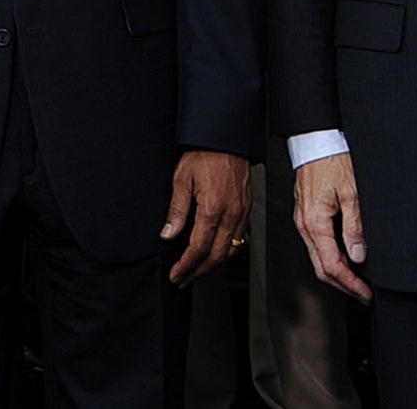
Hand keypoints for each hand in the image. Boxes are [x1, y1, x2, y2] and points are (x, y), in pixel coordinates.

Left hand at [162, 149, 251, 284]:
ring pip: (230, 251)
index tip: (176, 275)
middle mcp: (230, 215)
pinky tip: (217, 251)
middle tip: (184, 279)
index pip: (198, 249)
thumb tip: (168, 234)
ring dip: (213, 264)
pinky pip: (239, 238)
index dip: (186, 266)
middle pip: (216, 257)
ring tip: (197, 269)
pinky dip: (227, 251)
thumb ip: (176, 211)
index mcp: (212, 209)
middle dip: (198, 272)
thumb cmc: (206, 153)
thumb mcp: (182, 179)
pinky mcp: (247, 209)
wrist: (227, 138)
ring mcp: (241, 213)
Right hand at [293, 152, 371, 302]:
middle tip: (364, 293)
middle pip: (321, 268)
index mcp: (314, 222)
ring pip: (318, 257)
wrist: (315, 141)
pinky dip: (332, 256)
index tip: (365, 292)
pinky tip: (346, 256)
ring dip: (338, 272)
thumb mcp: (351, 193)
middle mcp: (304, 225)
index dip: (350, 283)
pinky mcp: (306, 215)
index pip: (331, 265)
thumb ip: (355, 226)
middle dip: (344, 284)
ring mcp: (303, 221)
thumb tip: (358, 255)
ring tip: (358, 279)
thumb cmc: (332, 160)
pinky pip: (317, 244)